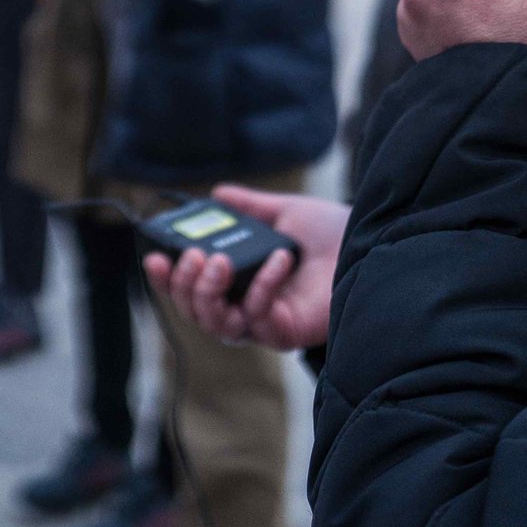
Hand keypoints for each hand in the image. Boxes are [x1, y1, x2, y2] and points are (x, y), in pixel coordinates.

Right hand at [143, 186, 348, 352]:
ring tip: (219, 260)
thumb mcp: (284, 213)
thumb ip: (250, 208)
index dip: (168, 279)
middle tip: (195, 256)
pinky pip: (257, 318)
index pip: (192, 289)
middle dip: (186, 285)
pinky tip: (278, 259)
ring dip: (208, 293)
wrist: (372, 243)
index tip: (154, 257)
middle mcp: (248, 306)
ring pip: (217, 324)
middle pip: (196, 312)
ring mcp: (265, 324)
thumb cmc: (334, 234)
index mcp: (241, 281)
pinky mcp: (285, 333)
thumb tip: (218, 193)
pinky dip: (261, 286)